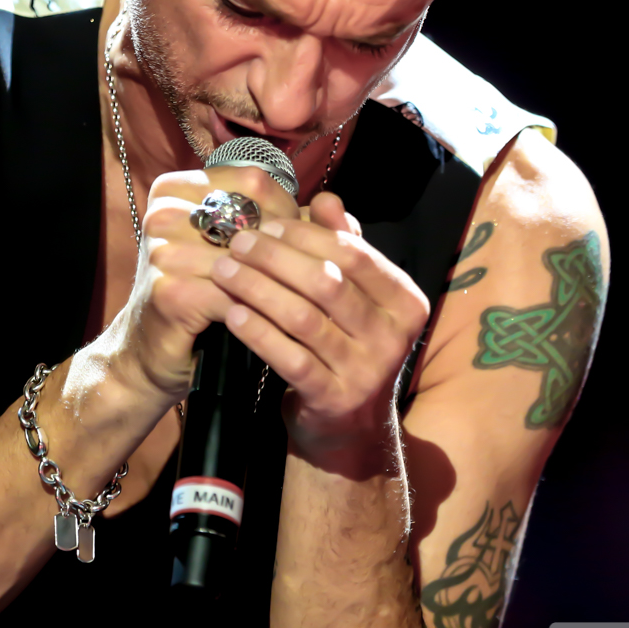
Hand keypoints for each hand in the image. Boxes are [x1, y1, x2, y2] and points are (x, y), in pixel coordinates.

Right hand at [114, 165, 299, 403]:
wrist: (153, 351)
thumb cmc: (203, 295)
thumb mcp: (239, 252)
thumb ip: (285, 224)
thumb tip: (334, 205)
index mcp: (177, 189)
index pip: (253, 182)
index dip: (289, 211)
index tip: (305, 240)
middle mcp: (165, 211)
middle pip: (253, 218)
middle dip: (290, 248)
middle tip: (315, 274)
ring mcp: (164, 249)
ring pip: (249, 261)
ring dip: (284, 283)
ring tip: (311, 301)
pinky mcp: (169, 290)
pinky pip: (235, 296)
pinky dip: (264, 311)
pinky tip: (283, 323)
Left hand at [208, 192, 429, 463]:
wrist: (349, 429)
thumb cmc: (347, 347)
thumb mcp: (355, 299)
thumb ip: (344, 248)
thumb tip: (326, 198)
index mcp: (405, 302)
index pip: (353, 254)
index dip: (306, 235)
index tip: (267, 224)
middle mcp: (394, 336)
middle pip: (326, 282)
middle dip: (275, 257)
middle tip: (236, 243)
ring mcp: (367, 371)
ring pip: (303, 317)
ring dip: (257, 289)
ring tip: (223, 271)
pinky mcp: (335, 399)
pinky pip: (290, 357)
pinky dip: (258, 332)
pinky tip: (232, 314)